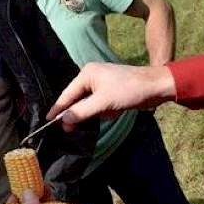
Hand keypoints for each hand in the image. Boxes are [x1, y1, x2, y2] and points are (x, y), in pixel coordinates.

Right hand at [47, 62, 176, 130]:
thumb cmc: (129, 90)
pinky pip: (99, 104)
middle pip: (76, 99)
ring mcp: (101, 83)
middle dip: (81, 113)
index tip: (47, 121)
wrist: (157, 87)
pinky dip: (104, 111)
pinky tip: (114, 112)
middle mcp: (91, 76)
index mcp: (86, 74)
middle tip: (72, 129)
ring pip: (88, 104)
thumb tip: (62, 121)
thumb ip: (81, 112)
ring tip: (108, 113)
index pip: (67, 94)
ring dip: (96, 112)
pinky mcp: (110, 90)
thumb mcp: (103, 103)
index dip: (58, 109)